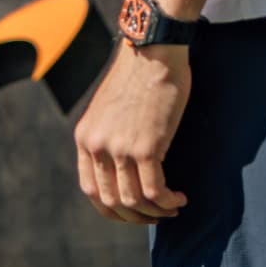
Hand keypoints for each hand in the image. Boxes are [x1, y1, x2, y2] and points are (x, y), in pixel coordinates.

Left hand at [74, 43, 190, 222]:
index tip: (133, 211)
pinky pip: (155, 191)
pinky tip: (180, 198)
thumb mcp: (110, 109)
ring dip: (155, 211)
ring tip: (173, 207)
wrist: (154, 50)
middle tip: (156, 215)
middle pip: (110, 201)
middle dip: (135, 216)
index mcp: (85, 137)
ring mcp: (119, 148)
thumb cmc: (140, 76)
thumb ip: (109, 136)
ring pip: (134, 201)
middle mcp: (96, 146)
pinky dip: (168, 202)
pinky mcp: (145, 147)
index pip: (90, 189)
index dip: (112, 208)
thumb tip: (123, 165)